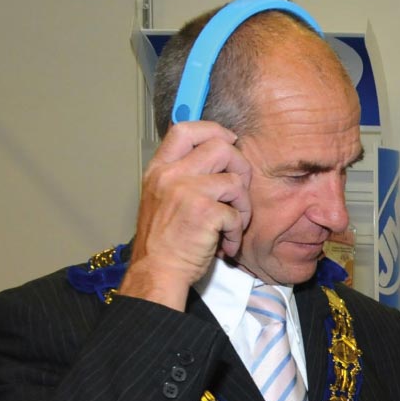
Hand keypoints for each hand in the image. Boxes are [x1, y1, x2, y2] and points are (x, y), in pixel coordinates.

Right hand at [122, 120, 253, 309]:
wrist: (156, 270)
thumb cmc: (164, 240)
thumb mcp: (162, 197)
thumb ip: (183, 175)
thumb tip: (218, 157)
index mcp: (160, 169)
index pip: (185, 129)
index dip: (214, 130)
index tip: (230, 142)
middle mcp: (171, 175)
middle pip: (221, 147)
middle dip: (241, 168)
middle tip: (239, 193)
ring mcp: (187, 191)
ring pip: (236, 182)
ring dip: (242, 207)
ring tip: (232, 226)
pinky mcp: (204, 212)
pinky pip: (237, 213)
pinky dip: (236, 233)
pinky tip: (225, 245)